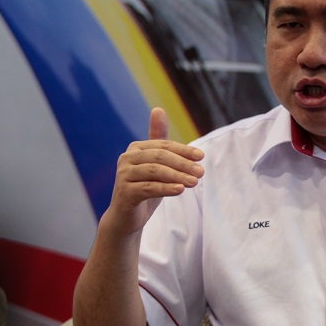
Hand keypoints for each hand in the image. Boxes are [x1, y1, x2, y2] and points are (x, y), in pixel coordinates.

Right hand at [104, 107, 204, 234]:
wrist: (126, 217)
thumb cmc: (144, 188)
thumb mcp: (155, 165)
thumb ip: (159, 140)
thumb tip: (158, 108)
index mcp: (136, 148)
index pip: (164, 145)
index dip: (184, 150)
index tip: (201, 157)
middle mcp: (126, 158)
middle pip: (160, 157)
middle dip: (183, 164)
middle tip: (201, 172)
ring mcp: (123, 175)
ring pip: (155, 172)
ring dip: (177, 176)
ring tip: (195, 182)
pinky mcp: (124, 192)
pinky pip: (149, 188)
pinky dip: (166, 188)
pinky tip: (180, 190)